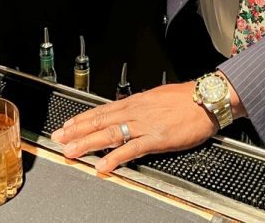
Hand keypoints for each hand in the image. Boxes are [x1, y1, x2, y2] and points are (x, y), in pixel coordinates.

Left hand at [51, 82, 218, 172]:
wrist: (206, 98)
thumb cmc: (186, 98)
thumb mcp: (158, 97)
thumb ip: (141, 107)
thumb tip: (127, 112)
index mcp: (136, 101)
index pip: (103, 110)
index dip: (83, 119)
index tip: (67, 125)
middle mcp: (136, 111)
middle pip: (101, 121)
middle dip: (77, 131)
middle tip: (58, 139)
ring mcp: (145, 124)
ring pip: (110, 134)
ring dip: (88, 143)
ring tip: (71, 152)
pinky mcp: (157, 138)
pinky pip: (131, 149)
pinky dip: (115, 158)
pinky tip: (103, 166)